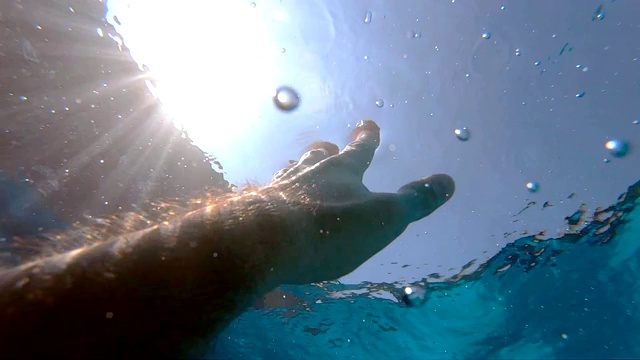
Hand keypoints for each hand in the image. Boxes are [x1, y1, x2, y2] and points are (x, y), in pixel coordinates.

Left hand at [263, 120, 454, 283]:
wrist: (265, 240)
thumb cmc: (329, 228)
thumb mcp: (384, 218)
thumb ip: (415, 201)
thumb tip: (448, 182)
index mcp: (341, 172)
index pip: (360, 150)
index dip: (367, 139)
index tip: (368, 124)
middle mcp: (307, 174)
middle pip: (317, 157)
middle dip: (326, 151)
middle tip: (326, 145)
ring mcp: (278, 191)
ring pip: (290, 172)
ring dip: (297, 170)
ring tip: (296, 169)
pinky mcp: (254, 212)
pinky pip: (267, 197)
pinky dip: (274, 197)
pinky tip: (270, 204)